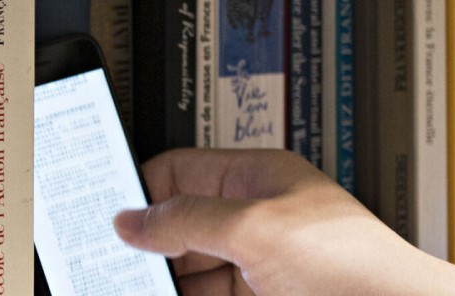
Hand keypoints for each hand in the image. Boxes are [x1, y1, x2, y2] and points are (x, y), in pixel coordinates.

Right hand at [113, 149, 454, 295]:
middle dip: (145, 245)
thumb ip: (187, 220)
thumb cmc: (352, 264)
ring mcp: (261, 265)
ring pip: (191, 269)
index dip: (139, 191)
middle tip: (105, 264)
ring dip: (160, 279)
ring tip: (123, 286)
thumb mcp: (254, 230)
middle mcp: (257, 218)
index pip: (179, 171)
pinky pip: (209, 295)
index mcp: (256, 178)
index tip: (102, 214)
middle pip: (179, 225)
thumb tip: (133, 219)